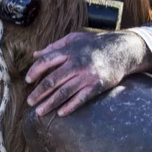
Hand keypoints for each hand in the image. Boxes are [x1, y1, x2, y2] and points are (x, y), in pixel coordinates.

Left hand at [25, 31, 151, 116]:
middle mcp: (78, 63)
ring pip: (64, 92)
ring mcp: (88, 75)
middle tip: (30, 101)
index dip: (34, 71)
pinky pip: (82, 98)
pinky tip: (61, 113)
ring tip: (39, 111)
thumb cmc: (97, 44)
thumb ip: (55, 46)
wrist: (124, 49)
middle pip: (52, 80)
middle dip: (39, 92)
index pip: (46, 61)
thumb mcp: (76, 38)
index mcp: (70, 51)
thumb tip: (36, 54)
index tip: (27, 80)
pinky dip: (70, 106)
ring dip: (50, 103)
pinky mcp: (98, 85)